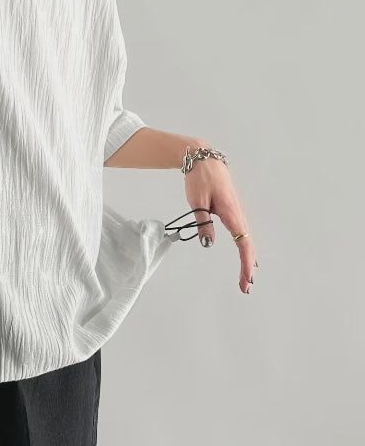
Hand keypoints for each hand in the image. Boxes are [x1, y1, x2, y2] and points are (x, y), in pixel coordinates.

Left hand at [183, 153, 257, 293]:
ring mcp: (237, 212)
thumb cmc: (200, 178)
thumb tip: (208, 244)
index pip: (243, 243)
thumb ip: (203, 223)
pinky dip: (245, 246)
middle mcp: (238, 214)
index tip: (246, 280)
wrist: (204, 159)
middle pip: (248, 244)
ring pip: (246, 239)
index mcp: (231, 213)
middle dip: (248, 266)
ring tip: (247, 277)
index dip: (245, 264)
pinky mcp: (233, 210)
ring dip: (247, 258)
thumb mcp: (197, 201)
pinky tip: (246, 256)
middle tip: (246, 286)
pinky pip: (242, 232)